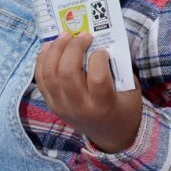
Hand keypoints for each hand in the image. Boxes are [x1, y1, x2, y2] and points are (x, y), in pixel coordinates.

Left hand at [35, 33, 142, 152]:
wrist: (110, 135)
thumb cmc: (124, 108)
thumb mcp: (130, 91)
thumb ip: (117, 68)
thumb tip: (100, 41)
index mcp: (103, 105)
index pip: (96, 78)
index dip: (98, 58)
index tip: (102, 50)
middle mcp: (79, 107)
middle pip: (67, 73)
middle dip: (73, 48)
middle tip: (82, 35)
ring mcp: (61, 106)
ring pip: (49, 74)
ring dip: (55, 50)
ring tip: (64, 36)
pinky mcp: (51, 104)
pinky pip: (40, 79)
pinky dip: (42, 60)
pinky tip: (50, 47)